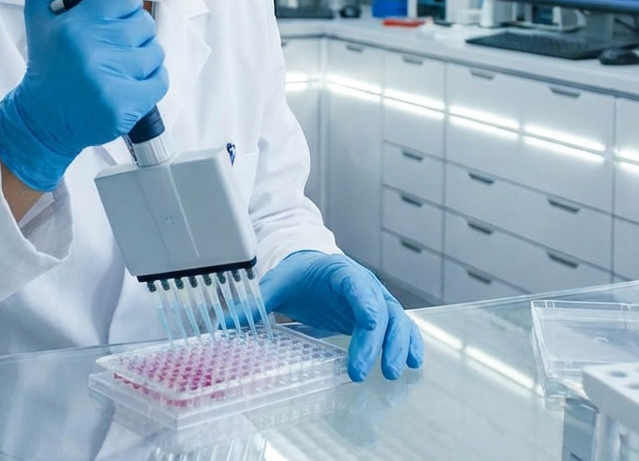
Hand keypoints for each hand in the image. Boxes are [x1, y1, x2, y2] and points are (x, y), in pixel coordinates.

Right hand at [0, 0, 168, 191]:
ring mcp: (110, 79)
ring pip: (154, 51)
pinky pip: (161, 80)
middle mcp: (92, 49)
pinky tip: (127, 85)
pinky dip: (150, 82)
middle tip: (107, 49)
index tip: (105, 23)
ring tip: (116, 68)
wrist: (42, 119)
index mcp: (76, 23)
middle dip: (130, 35)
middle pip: (143, 24)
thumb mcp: (38, 14)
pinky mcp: (124, 105)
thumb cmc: (46, 61)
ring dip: (141, 59)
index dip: (119, 9)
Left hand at [259, 250, 423, 382]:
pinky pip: (400, 325)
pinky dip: (409, 342)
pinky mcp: (380, 313)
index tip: (355, 363)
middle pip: (385, 311)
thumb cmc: (298, 276)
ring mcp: (376, 298)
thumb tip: (226, 323)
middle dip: (384, 343)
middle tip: (377, 373)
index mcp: (341, 272)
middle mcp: (365, 284)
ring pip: (398, 318)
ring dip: (401, 344)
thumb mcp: (277, 285)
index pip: (361, 296)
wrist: (310, 265)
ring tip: (395, 373)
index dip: (364, 329)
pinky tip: (412, 364)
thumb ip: (256, 303)